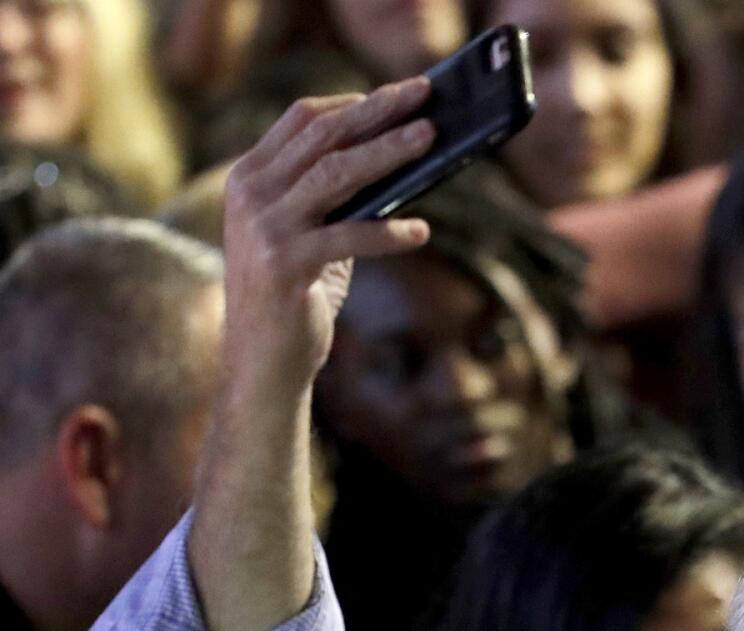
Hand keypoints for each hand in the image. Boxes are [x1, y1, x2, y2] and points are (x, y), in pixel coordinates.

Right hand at [218, 79, 435, 393]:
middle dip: (379, 111)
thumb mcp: (309, 235)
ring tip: (432, 139)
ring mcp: (263, 227)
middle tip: (426, 96)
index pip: (302, 119)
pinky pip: (348, 236)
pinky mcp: (283, 264)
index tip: (398, 93)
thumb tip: (404, 166)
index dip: (353, 102)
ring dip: (390, 153)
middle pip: (324, 136)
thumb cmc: (295, 296)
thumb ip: (337, 200)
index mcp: (250, 177)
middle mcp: (250, 193)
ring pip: (336, 173)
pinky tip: (420, 231)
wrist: (261, 362)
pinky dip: (388, 232)